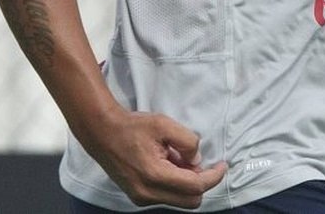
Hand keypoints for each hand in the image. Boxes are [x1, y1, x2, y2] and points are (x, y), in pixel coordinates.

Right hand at [82, 108, 226, 208]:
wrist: (102, 133)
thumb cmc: (132, 127)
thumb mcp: (164, 124)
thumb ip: (187, 141)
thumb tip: (198, 160)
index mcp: (155, 176)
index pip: (195, 187)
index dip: (214, 177)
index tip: (223, 165)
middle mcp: (147, 193)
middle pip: (191, 200)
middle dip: (201, 182)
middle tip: (196, 160)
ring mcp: (141, 198)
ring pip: (179, 200)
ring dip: (187, 183)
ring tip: (177, 157)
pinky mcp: (138, 197)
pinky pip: (167, 196)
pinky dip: (175, 184)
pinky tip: (168, 164)